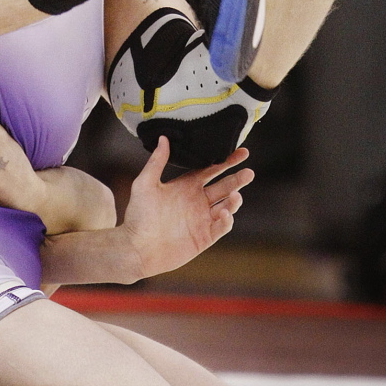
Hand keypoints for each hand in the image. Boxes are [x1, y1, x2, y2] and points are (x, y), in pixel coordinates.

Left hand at [122, 137, 253, 278]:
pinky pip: (221, 227)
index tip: (242, 152)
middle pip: (224, 186)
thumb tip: (163, 137)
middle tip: (249, 172)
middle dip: (237, 179)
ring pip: (226, 206)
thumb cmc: (138, 216)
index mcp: (187, 186)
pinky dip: (227, 220)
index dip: (227, 161)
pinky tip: (225, 213)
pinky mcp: (204, 237)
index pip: (212, 170)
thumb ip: (156, 162)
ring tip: (235, 195)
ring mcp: (202, 219)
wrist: (136, 248)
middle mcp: (197, 201)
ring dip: (234, 200)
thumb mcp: (145, 184)